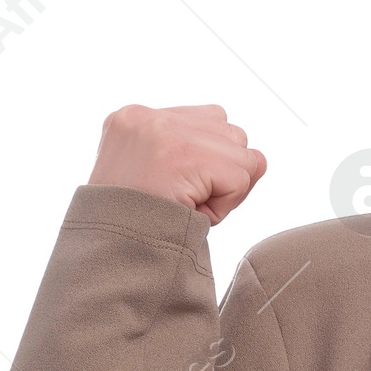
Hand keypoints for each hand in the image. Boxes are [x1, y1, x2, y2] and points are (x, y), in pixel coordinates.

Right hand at [88, 103, 265, 225]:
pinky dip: (226, 203)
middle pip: (231, 133)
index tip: (174, 188)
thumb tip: (260, 159)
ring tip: (186, 204)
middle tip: (182, 199)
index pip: (209, 122)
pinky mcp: (183, 154)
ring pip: (241, 155)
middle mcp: (147, 116)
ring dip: (225, 189)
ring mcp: (164, 131)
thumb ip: (210, 159)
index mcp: (136, 119)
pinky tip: (191, 210)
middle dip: (221, 173)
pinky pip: (240, 176)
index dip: (208, 164)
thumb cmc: (137, 227)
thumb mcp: (170, 183)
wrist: (110, 254)